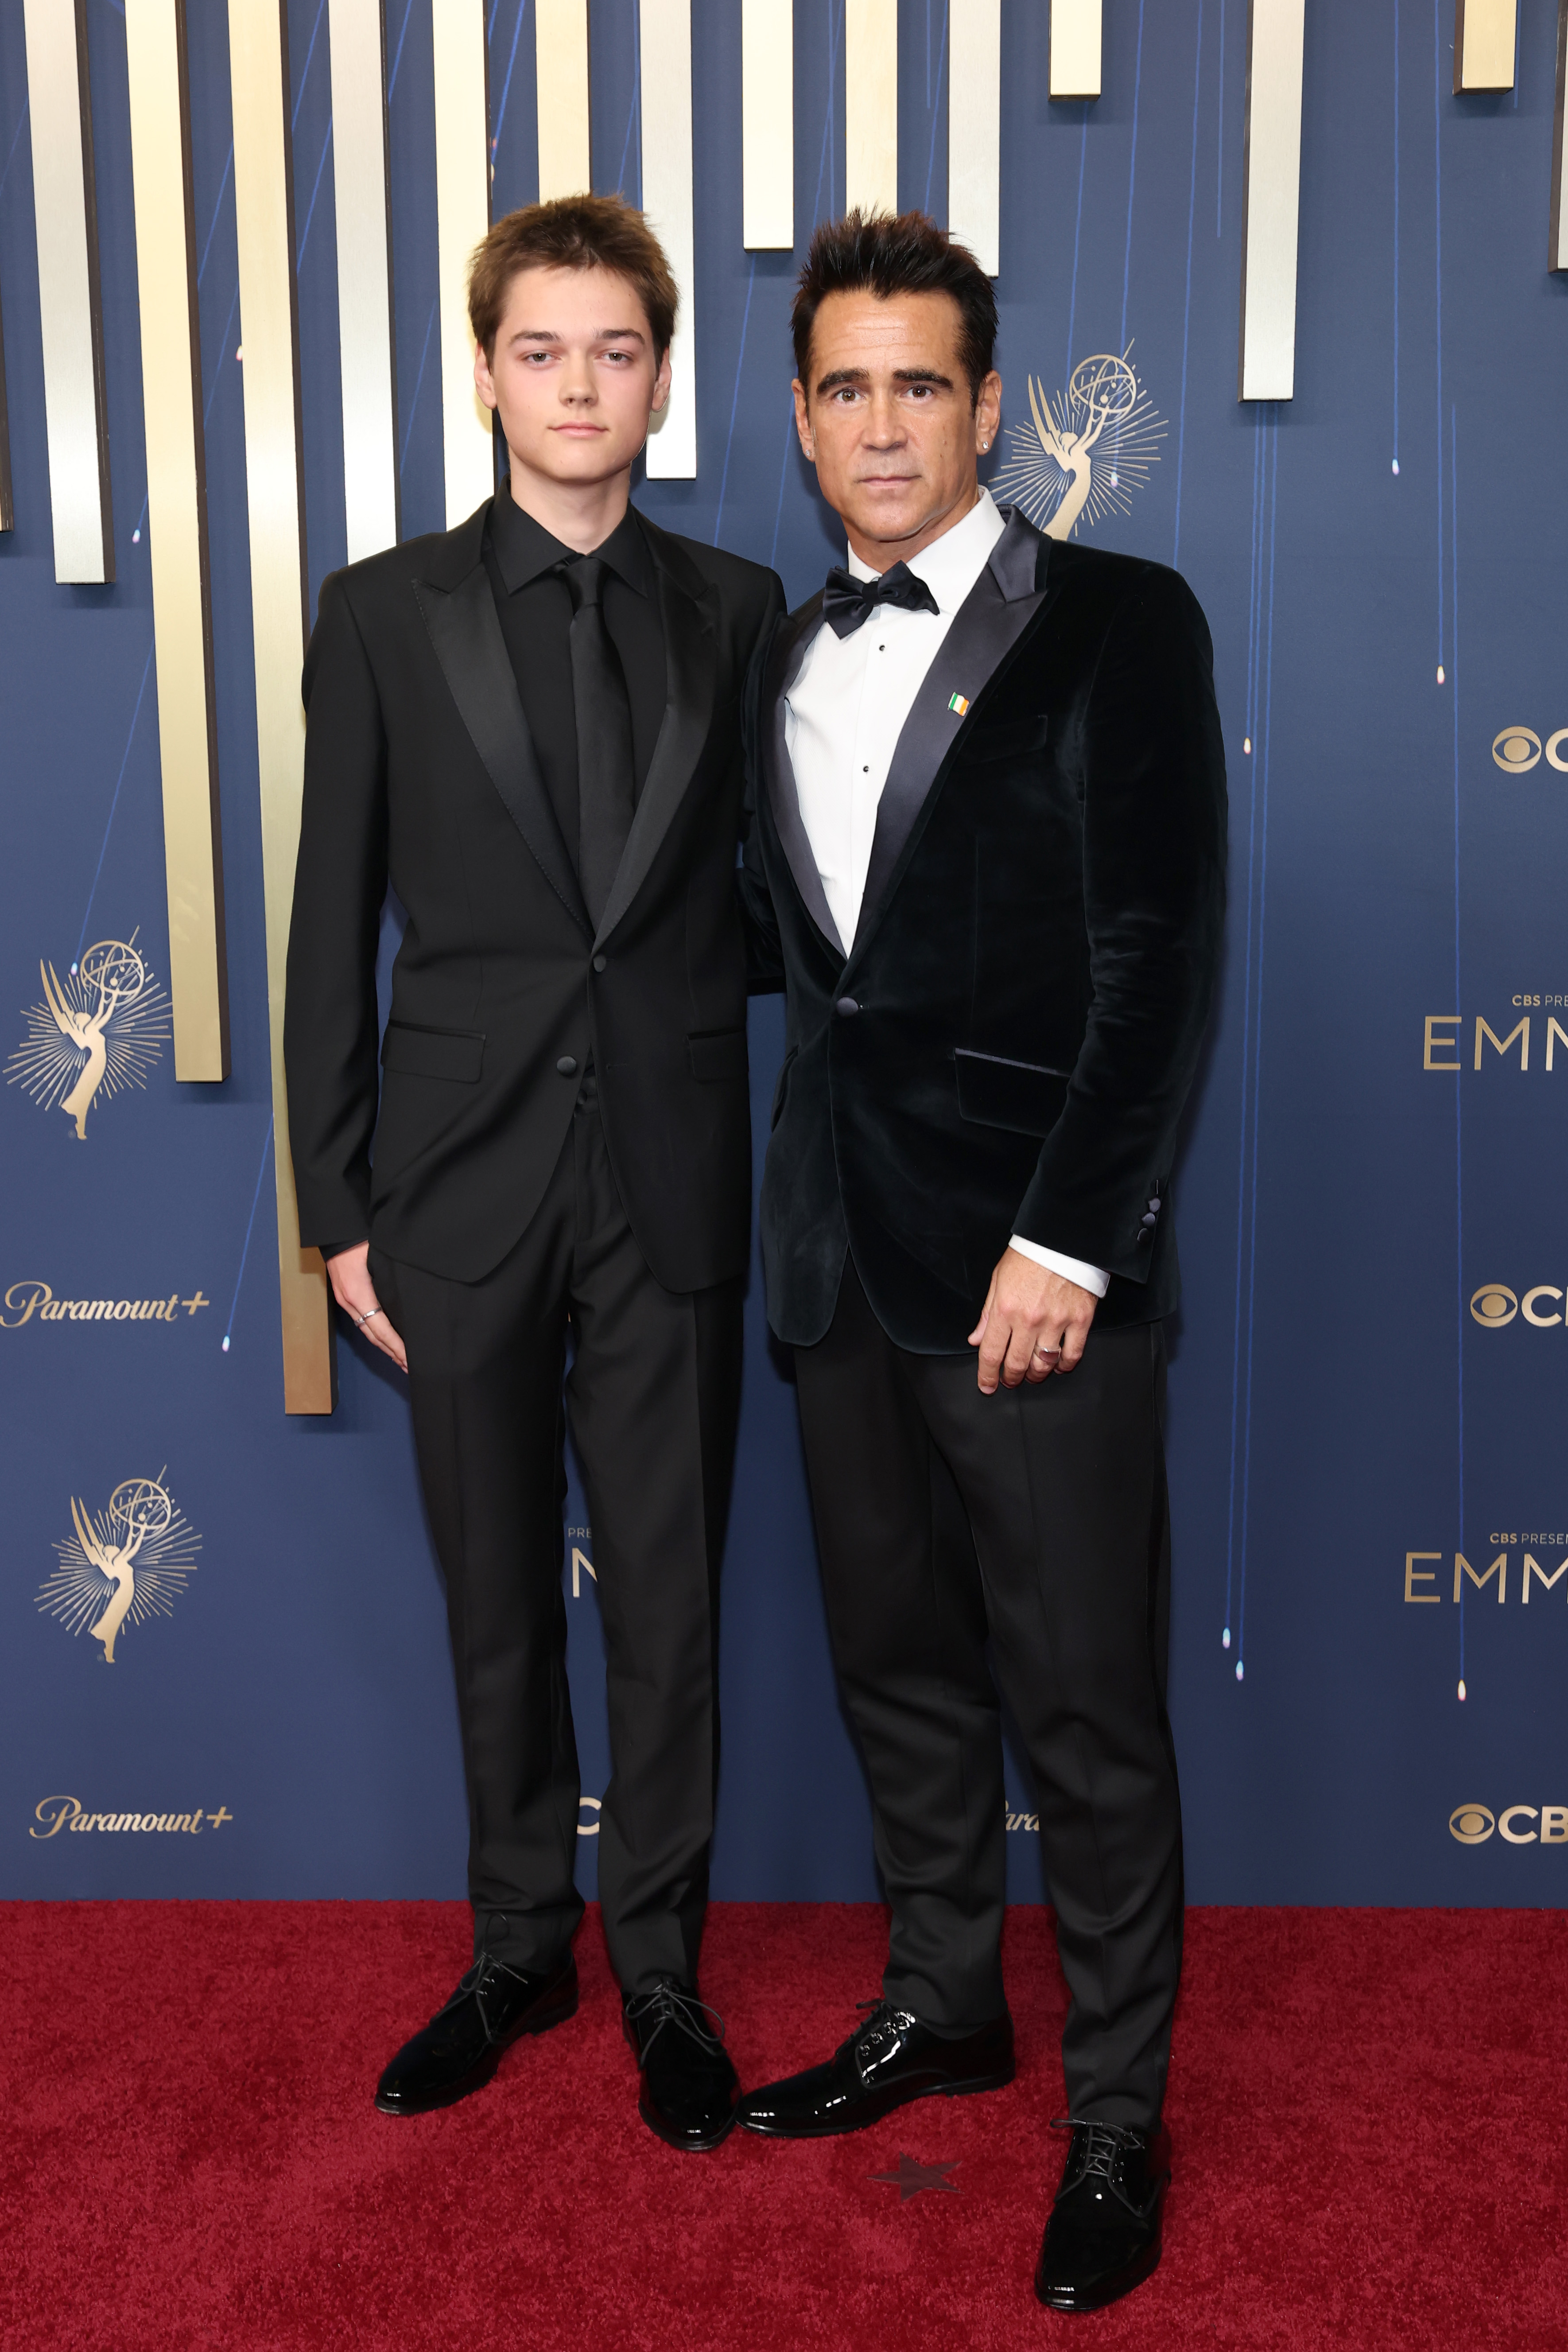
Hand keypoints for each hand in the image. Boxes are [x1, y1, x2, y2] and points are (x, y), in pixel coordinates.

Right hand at [327, 1241, 406, 1372]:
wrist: (337, 1228)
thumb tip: (413, 1299)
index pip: (381, 1329)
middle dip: (391, 1353)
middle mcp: (350, 1301)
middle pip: (372, 1335)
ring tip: (399, 1359)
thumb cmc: (362, 1238)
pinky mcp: (344, 1295)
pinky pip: (361, 1320)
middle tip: (409, 1368)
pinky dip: (374, 1333)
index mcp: (359, 1294)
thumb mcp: (379, 1259)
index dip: (396, 1347)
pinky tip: (384, 1338)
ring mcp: (345, 1299)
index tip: (410, 1360)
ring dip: (383, 1346)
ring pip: (366, 1330)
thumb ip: (392, 1280)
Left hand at [967, 1248, 1096, 1394]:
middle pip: (1017, 1364)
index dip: (987, 1376)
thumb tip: (977, 1339)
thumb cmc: (1029, 1256)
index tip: (987, 1386)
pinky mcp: (1080, 1320)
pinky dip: (1064, 1366)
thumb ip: (987, 1313)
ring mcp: (1056, 1322)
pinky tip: (1058, 1365)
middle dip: (1011, 1378)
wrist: (1063, 1238)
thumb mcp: (999, 1280)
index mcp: (1005, 1309)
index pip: (991, 1353)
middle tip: (1010, 1380)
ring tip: (1032, 1374)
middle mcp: (1029, 1320)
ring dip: (1036, 1375)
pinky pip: (1072, 1354)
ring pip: (1044, 1364)